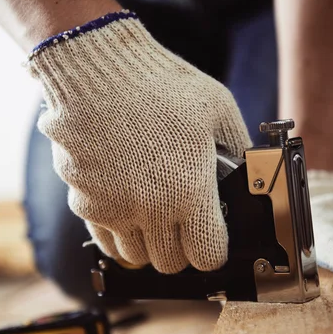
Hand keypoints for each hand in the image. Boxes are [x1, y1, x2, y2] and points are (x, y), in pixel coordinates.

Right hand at [27, 11, 251, 272]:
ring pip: (136, 257)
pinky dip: (117, 235)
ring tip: (153, 217)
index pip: (207, 256)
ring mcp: (113, 210)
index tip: (213, 238)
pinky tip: (125, 210)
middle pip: (171, 264)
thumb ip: (238, 147)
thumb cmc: (159, 84)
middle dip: (182, 251)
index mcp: (189, 191)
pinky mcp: (84, 203)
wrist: (96, 69)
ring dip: (148, 245)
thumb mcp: (218, 108)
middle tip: (184, 227)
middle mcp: (150, 210)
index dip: (214, 251)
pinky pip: (104, 241)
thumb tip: (248, 169)